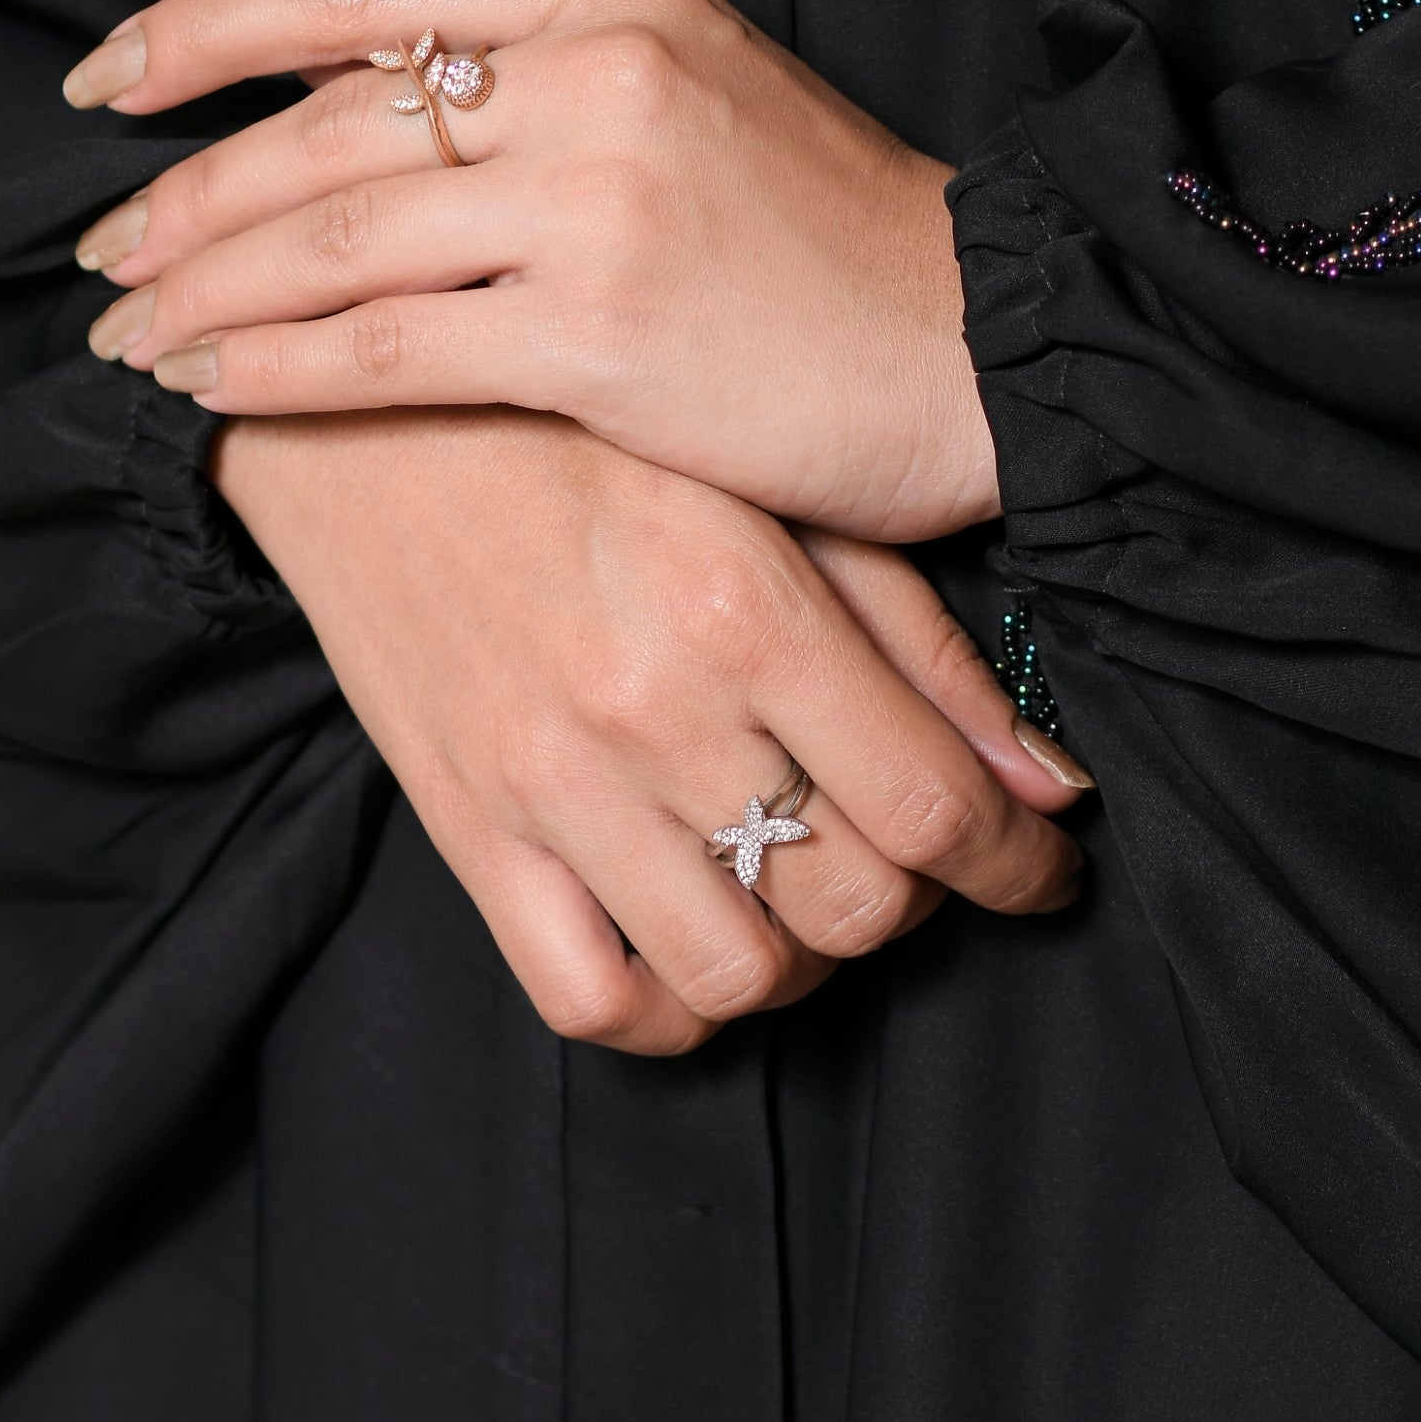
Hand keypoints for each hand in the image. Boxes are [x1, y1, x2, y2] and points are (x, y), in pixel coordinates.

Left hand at [64, 0, 998, 538]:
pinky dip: (273, 371)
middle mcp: (599, 73)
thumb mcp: (689, 83)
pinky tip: (210, 388)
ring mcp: (602, 203)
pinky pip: (386, 351)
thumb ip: (531, 69)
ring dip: (201, 292)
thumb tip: (328, 96)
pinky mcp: (606, 337)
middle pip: (320, 126)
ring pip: (332, 243)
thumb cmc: (820, 230)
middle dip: (178, 195)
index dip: (203, 28)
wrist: (975, 340)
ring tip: (127, 332)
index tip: (104, 77)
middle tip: (95, 248)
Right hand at [215, 404, 1086, 1058]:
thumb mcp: (779, 492)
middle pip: (854, 903)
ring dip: (804, 957)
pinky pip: (588, 999)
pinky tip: (699, 937)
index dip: (1019, 867)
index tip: (1044, 870)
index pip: (932, 807)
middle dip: (920, 898)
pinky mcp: (465, 829)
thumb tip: (1047, 782)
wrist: (373, 413)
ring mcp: (549, 782)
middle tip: (913, 850)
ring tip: (805, 891)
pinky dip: (668, 1008)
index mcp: (747, 604)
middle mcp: (651, 706)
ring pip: (738, 975)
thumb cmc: (599, 435)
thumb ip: (919, 642)